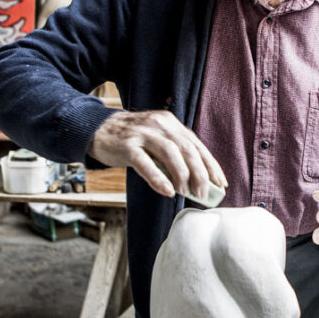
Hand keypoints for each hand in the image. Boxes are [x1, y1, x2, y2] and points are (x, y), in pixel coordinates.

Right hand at [88, 110, 226, 200]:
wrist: (97, 129)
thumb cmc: (132, 139)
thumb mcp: (156, 139)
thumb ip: (174, 153)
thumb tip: (197, 181)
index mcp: (170, 123)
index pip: (196, 144)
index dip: (210, 164)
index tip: (221, 183)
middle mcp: (160, 125)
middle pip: (187, 149)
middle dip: (200, 173)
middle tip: (204, 194)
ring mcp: (143, 133)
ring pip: (170, 153)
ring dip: (182, 175)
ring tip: (187, 193)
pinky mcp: (126, 145)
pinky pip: (145, 163)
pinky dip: (158, 178)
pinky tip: (167, 191)